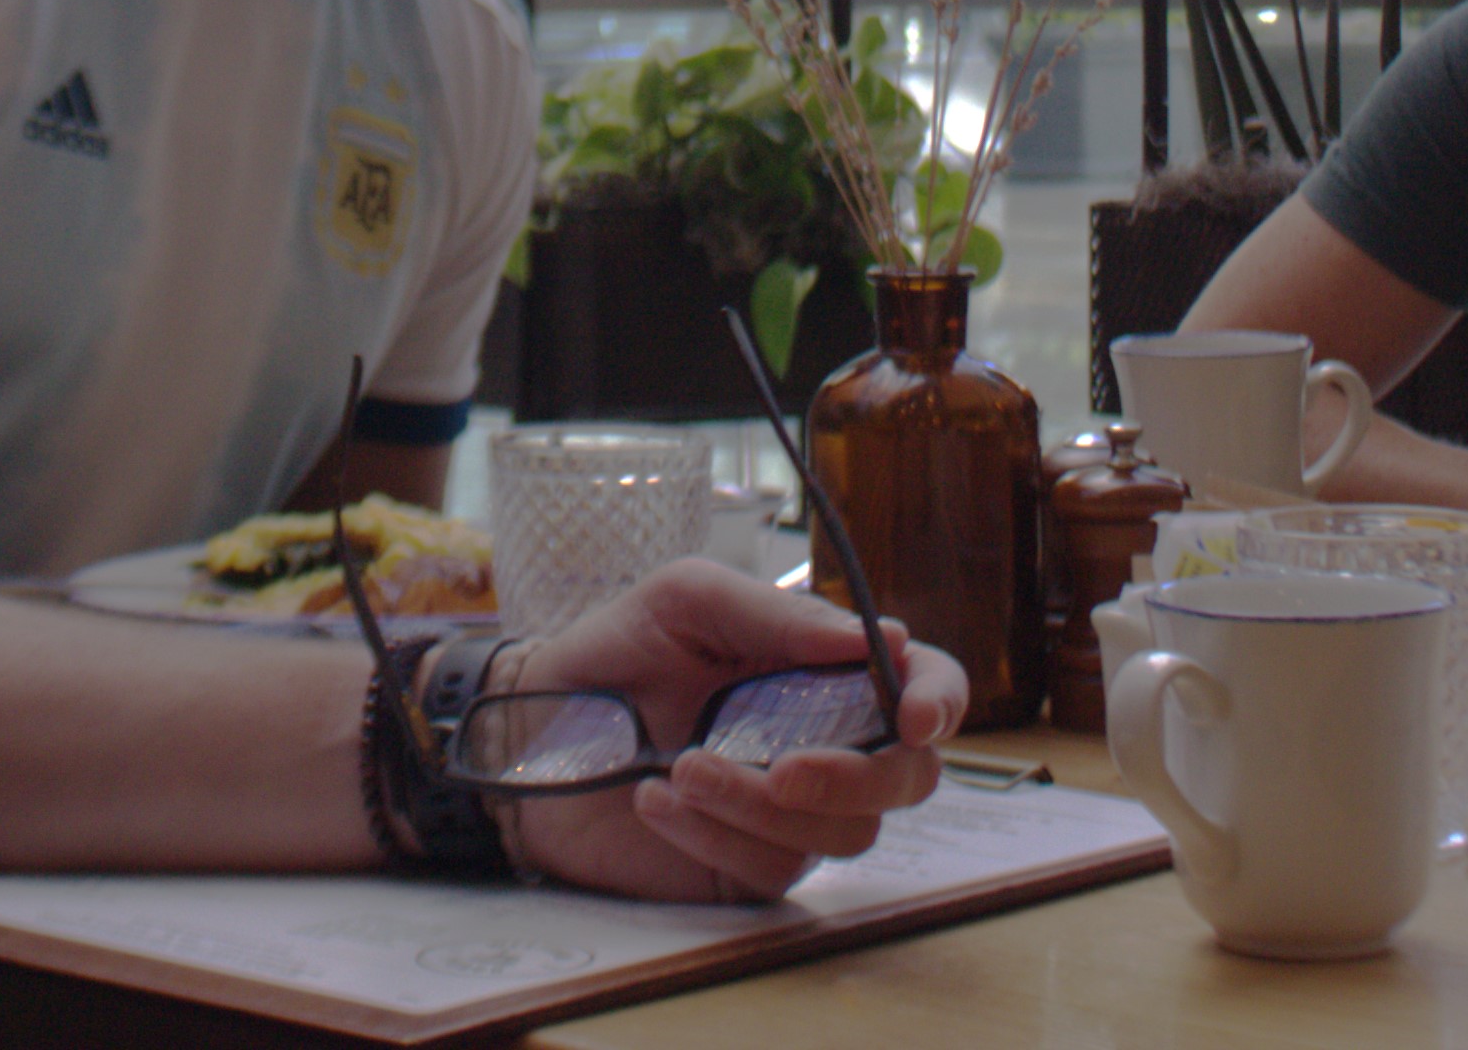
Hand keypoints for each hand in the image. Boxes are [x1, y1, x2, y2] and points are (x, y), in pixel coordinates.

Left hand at [489, 559, 965, 903]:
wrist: (529, 734)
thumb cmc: (613, 652)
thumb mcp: (686, 601)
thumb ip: (777, 616)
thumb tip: (878, 641)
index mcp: (825, 669)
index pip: (924, 683)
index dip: (937, 700)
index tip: (912, 716)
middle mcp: (826, 740)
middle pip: (906, 778)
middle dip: (855, 777)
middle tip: (784, 769)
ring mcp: (792, 812)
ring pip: (842, 832)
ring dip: (760, 805)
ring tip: (678, 767)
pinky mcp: (749, 866)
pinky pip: (773, 867)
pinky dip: (714, 832)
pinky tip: (656, 800)